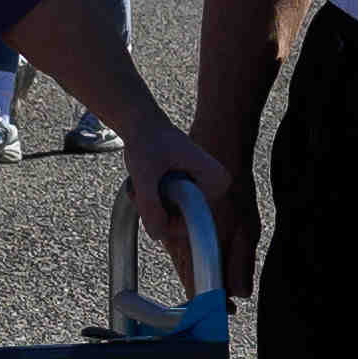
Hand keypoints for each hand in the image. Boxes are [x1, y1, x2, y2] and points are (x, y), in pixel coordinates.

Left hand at [111, 114, 230, 287]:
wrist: (142, 125)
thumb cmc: (147, 140)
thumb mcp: (144, 173)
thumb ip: (150, 205)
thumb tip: (157, 233)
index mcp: (216, 181)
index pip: (194, 222)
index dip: (166, 218)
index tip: (147, 194)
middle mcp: (215, 189)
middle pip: (181, 222)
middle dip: (155, 209)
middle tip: (141, 187)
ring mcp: (203, 192)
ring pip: (172, 219)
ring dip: (150, 205)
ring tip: (141, 182)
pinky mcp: (190, 193)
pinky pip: (168, 213)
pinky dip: (151, 202)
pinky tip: (145, 183)